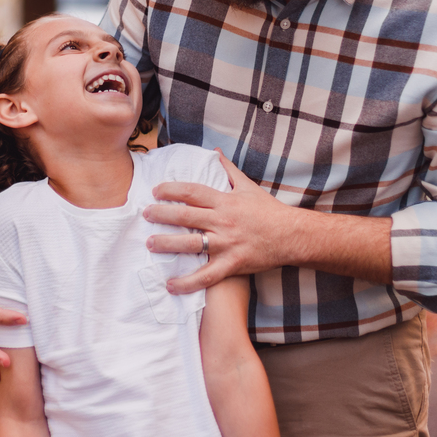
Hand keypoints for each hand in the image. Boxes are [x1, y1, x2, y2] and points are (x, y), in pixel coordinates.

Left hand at [144, 152, 298, 293]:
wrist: (291, 236)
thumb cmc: (269, 211)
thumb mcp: (248, 186)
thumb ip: (228, 169)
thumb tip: (214, 151)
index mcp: (225, 201)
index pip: (193, 192)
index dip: (172, 189)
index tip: (155, 190)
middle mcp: (223, 221)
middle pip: (186, 216)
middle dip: (162, 214)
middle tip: (145, 214)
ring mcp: (227, 244)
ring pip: (191, 244)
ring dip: (167, 244)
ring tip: (150, 244)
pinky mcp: (232, 264)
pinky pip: (206, 276)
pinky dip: (187, 283)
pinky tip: (170, 285)